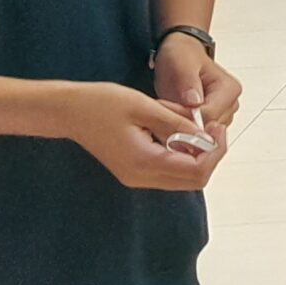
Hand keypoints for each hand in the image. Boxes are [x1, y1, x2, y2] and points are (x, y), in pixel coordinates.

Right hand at [47, 81, 223, 190]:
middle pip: (193, 181)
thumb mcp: (146, 106)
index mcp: (145, 162)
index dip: (215, 151)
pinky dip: (182, 154)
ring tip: (197, 126)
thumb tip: (207, 136)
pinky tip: (179, 131)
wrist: (67, 111)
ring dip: (197, 155)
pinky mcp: (134, 171)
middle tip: (213, 128)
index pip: (197, 171)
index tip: (217, 127)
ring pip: (183, 178)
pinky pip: (168, 170)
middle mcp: (141, 177)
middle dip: (210, 155)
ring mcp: (136, 177)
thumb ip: (178, 123)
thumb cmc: (101, 103)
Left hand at [153, 36, 239, 149]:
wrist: (179, 55)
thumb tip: (195, 102)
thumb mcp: (181, 62)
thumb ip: (188, 81)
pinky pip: (197, 133)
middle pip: (207, 128)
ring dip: (182, 127)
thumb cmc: (182, 55)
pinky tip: (171, 117)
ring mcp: (222, 115)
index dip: (184, 115)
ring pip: (202, 133)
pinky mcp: (210, 121)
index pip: (209, 115)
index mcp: (229, 90)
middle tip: (161, 110)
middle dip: (182, 122)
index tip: (164, 106)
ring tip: (166, 111)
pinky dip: (183, 129)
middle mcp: (230, 105)